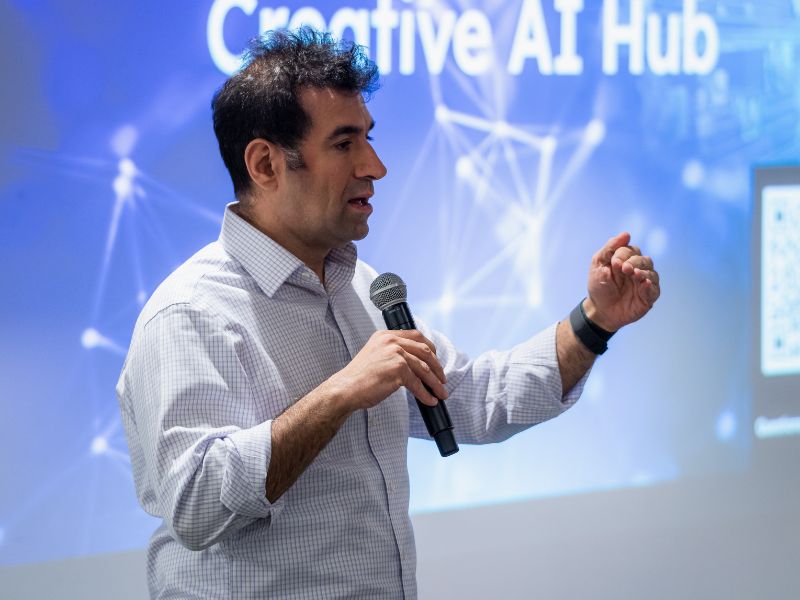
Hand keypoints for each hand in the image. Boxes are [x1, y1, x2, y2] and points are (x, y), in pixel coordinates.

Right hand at [328, 330, 447, 411]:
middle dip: (437, 366)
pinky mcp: (398, 370)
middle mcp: (391, 341)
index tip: (436, 359)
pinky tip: (430, 400)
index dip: (430, 348)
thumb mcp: (375, 355)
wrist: (345, 389)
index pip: (416, 335)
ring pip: (424, 368)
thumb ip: (392, 353)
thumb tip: (415, 363)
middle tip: (442, 378)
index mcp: (386, 335)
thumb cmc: (358, 378)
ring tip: (441, 392)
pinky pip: (417, 384)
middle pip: (425, 351)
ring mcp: (395, 354)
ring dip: (435, 383)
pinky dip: (426, 394)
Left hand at [584, 232, 659, 330]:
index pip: (631, 250)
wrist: (599, 310)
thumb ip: (609, 248)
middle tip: (624, 268)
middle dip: (634, 262)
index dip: (623, 254)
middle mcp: (638, 269)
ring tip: (634, 274)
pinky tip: (644, 284)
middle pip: (644, 260)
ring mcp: (644, 283)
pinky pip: (654, 289)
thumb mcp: (598, 264)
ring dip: (643, 272)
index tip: (614, 263)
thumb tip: (626, 234)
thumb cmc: (599, 285)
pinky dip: (650, 286)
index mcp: (626, 260)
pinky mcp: (648, 297)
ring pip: (651, 273)